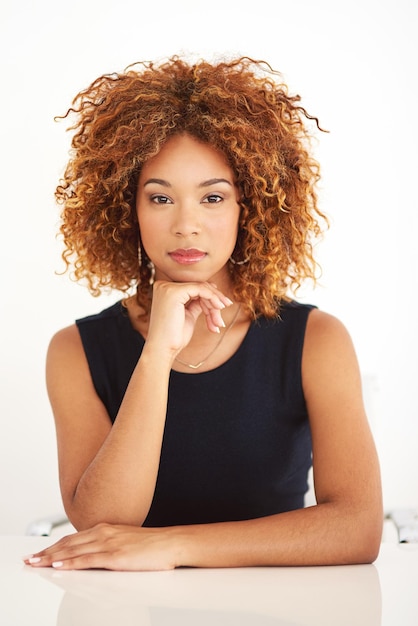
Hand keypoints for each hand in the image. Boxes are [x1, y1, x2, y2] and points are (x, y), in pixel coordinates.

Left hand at [23, 523, 179, 570]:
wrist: (170, 543)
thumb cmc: (151, 544)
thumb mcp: (125, 540)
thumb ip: (107, 545)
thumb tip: (92, 554)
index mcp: (105, 528)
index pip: (72, 538)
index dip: (53, 545)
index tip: (39, 552)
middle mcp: (103, 532)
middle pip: (68, 543)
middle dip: (46, 552)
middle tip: (29, 559)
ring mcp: (108, 543)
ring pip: (73, 550)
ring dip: (52, 557)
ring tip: (36, 563)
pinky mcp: (115, 555)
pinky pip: (87, 559)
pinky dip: (70, 562)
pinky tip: (59, 565)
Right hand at [146, 280, 232, 358]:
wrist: (163, 350)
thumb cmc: (175, 337)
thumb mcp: (188, 315)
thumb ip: (197, 303)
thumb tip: (212, 294)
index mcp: (165, 290)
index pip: (193, 288)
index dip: (210, 298)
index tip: (222, 308)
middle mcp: (164, 285)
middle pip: (199, 287)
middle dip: (214, 302)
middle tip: (221, 319)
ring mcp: (168, 287)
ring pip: (202, 288)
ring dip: (214, 305)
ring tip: (219, 323)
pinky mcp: (174, 292)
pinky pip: (201, 289)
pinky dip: (212, 298)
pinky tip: (219, 308)